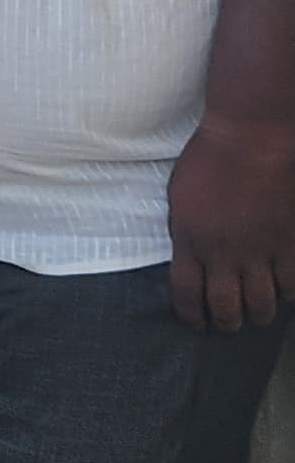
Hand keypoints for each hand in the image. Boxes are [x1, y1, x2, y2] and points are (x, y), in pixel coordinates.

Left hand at [167, 112, 294, 330]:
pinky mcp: (287, 243)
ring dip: (258, 314)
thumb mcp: (179, 196)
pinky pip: (290, 284)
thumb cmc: (209, 158)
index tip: (195, 322)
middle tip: (229, 324)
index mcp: (190, 242)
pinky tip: (283, 291)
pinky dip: (286, 293)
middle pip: (225, 308)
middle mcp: (223, 255)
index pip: (186, 295)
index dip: (190, 316)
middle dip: (226, 323)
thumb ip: (183, 230)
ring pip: (261, 303)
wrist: (250, 138)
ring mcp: (259, 252)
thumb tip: (187, 254)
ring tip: (258, 315)